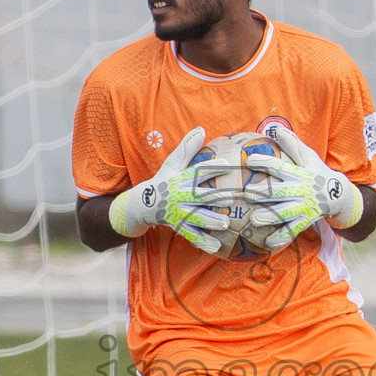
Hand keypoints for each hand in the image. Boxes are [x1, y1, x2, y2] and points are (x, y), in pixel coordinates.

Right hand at [107, 127, 231, 254]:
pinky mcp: (179, 227)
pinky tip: (217, 247)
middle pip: (199, 196)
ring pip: (196, 218)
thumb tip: (202, 129)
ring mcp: (178, 214)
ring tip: (225, 223)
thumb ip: (187, 148)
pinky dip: (203, 242)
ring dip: (210, 221)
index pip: (197, 172)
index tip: (228, 164)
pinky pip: (192, 236)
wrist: (143, 205)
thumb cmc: (164, 181)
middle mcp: (179, 197)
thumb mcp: (172, 164)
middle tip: (232, 197)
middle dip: (215, 197)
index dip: (212, 168)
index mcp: (180, 180)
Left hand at [244, 126, 363, 249]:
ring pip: (285, 213)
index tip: (249, 160)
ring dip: (270, 216)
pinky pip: (292, 231)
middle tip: (247, 194)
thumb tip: (276, 128)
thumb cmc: (317, 173)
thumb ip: (292, 145)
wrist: (339, 195)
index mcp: (298, 174)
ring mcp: (303, 207)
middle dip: (263, 193)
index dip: (265, 162)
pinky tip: (267, 243)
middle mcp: (301, 191)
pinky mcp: (306, 221)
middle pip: (280, 192)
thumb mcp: (309, 157)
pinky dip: (281, 237)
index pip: (279, 166)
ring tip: (255, 219)